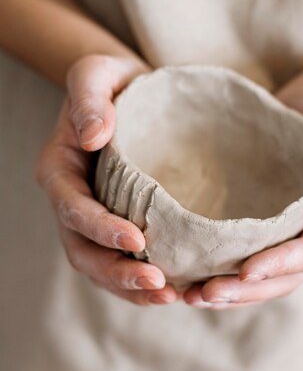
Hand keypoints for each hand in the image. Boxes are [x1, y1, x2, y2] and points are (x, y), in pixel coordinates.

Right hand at [36, 54, 178, 305]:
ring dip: (131, 289)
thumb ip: (90, 99)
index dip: (101, 229)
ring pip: (101, 266)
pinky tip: (175, 289)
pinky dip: (142, 282)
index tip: (138, 241)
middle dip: (118, 274)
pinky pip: (123, 263)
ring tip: (170, 296)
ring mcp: (93, 219)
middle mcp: (72, 202)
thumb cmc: (111, 81)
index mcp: (60, 170)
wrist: (128, 91)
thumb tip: (93, 137)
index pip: (74, 209)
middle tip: (160, 285)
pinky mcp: (118, 226)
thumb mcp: (95, 73)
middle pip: (83, 251)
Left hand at [183, 81, 302, 308]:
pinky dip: (214, 275)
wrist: (298, 106)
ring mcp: (280, 238)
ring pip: (257, 279)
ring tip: (190, 297)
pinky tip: (186, 282)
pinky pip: (237, 262)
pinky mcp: (255, 233)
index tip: (247, 271)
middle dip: (245, 291)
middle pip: (282, 277)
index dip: (281, 265)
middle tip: (207, 293)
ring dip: (226, 293)